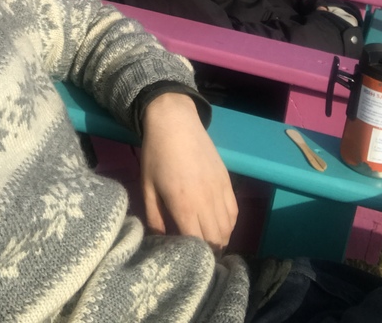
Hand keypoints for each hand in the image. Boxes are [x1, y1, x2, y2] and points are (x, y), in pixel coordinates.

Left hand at [140, 92, 237, 249]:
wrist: (174, 121)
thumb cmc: (156, 154)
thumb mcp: (147, 186)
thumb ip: (154, 217)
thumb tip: (160, 241)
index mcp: (184, 204)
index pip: (198, 243)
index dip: (195, 257)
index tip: (187, 261)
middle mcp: (207, 200)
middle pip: (217, 240)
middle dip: (209, 253)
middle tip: (198, 256)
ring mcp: (220, 190)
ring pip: (228, 228)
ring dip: (220, 240)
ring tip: (208, 243)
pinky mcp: (227, 180)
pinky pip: (234, 211)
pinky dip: (229, 224)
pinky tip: (218, 225)